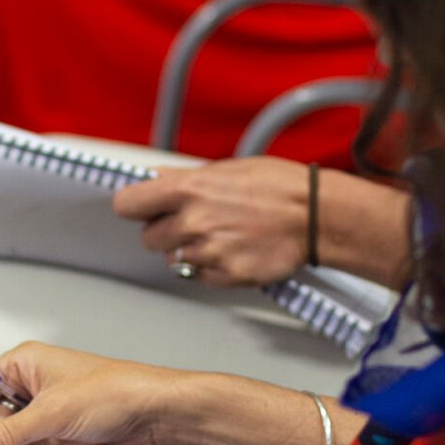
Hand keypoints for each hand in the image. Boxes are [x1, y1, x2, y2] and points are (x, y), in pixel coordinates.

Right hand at [0, 342, 198, 444]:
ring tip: (72, 436)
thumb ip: (3, 436)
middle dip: (16, 441)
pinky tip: (85, 444)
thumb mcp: (49, 414)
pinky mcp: (64, 434)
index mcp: (22, 365)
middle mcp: (32, 386)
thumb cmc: (115, 391)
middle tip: (31, 443)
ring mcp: (49, 413)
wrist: (157, 415)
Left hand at [114, 157, 312, 285]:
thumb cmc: (279, 187)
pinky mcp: (225, 275)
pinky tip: (234, 250)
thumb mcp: (228, 168)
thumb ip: (185, 178)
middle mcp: (193, 222)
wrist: (316, 216)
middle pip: (148, 239)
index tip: (142, 209)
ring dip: (189, 251)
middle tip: (192, 223)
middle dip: (165, 232)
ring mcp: (208, 252)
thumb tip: (154, 178)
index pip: (128, 204)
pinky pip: (201, 276)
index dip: (135, 207)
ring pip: (174, 260)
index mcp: (189, 189)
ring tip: (221, 236)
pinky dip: (211, 268)